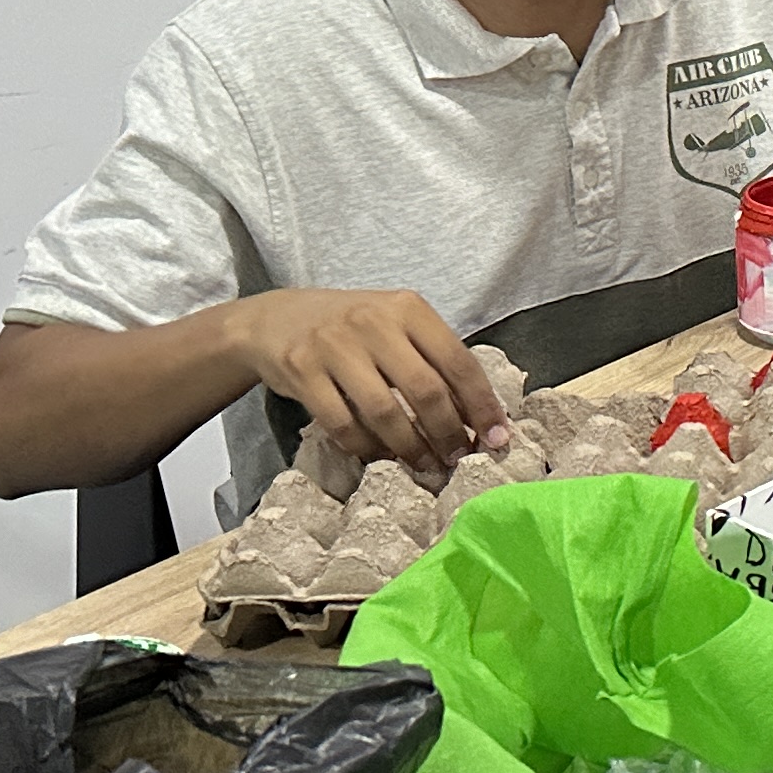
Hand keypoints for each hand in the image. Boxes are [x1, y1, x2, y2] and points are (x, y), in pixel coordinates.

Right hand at [235, 288, 509, 478]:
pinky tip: (381, 457)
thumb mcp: (395, 326)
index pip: (458, 361)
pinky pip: (343, 424)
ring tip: (427, 465)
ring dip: (412, 447)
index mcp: (407, 308)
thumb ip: (432, 358)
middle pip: (425, 390)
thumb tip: (479, 415)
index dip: (482, 404)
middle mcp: (373, 322)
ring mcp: (334, 346)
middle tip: (460, 458)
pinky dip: (367, 448)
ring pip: (385, 412)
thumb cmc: (351, 328)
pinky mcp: (301, 371)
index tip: (497, 437)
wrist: (275, 320)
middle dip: (449, 432)